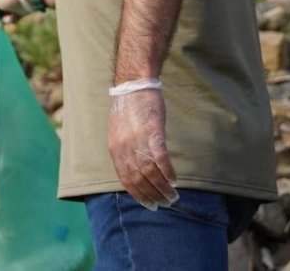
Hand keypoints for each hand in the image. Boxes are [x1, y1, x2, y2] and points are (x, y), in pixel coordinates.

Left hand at [107, 88, 177, 210]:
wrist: (132, 85)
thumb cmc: (128, 108)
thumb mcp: (118, 132)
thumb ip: (124, 150)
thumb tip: (134, 169)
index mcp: (114, 149)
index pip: (125, 179)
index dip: (138, 194)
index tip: (149, 204)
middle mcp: (124, 148)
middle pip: (139, 179)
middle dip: (152, 195)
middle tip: (165, 203)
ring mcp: (138, 141)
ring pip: (151, 173)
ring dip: (163, 187)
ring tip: (173, 196)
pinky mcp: (153, 133)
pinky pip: (161, 159)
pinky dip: (168, 172)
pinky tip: (174, 180)